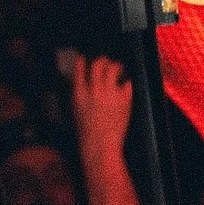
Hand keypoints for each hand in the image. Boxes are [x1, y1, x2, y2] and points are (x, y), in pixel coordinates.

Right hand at [69, 56, 134, 173]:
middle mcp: (93, 89)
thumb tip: (84, 84)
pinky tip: (127, 85)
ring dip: (117, 67)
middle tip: (107, 64)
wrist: (100, 147)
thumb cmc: (87, 134)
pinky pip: (127, 82)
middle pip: (98, 63)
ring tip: (120, 70)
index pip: (80, 68)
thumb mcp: (75, 112)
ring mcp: (109, 92)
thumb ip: (79, 95)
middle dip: (103, 61)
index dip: (83, 60)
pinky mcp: (124, 98)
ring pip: (113, 67)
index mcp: (79, 93)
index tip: (85, 57)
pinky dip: (128, 83)